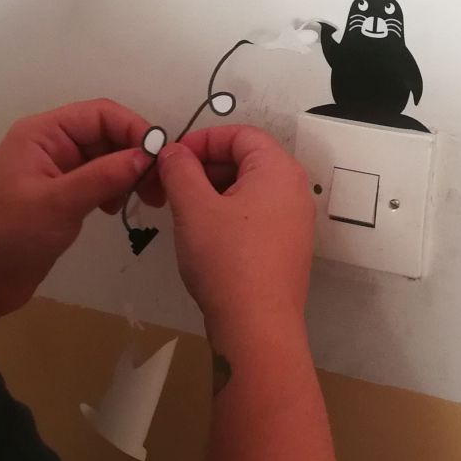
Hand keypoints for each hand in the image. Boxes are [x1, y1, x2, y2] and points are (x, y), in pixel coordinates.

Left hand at [0, 100, 156, 333]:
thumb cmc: (8, 235)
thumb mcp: (58, 203)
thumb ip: (104, 176)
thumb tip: (147, 156)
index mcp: (42, 134)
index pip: (99, 114)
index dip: (134, 129)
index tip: (161, 159)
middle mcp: (49, 145)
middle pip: (105, 134)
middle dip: (135, 154)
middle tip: (160, 187)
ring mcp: (54, 172)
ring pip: (103, 159)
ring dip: (127, 173)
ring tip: (146, 200)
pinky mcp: (59, 197)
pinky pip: (95, 181)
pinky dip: (112, 189)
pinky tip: (117, 208)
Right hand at [153, 124, 315, 339]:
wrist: (256, 326)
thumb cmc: (227, 260)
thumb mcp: (193, 207)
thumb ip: (179, 169)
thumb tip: (172, 151)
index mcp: (278, 170)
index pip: (239, 134)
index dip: (201, 141)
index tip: (170, 159)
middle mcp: (293, 190)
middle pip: (244, 160)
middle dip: (202, 168)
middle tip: (168, 186)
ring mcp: (293, 222)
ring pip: (247, 190)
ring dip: (210, 192)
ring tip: (179, 211)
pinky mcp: (285, 248)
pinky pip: (254, 216)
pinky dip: (226, 215)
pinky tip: (201, 235)